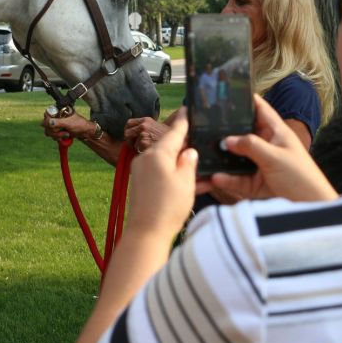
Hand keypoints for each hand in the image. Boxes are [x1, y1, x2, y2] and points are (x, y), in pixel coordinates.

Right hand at [42, 109, 96, 141]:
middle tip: (64, 131)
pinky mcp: (58, 130)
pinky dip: (57, 138)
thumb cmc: (80, 125)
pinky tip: (64, 137)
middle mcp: (56, 116)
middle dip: (55, 131)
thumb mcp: (68, 123)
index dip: (48, 121)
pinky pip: (52, 135)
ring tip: (66, 134)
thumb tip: (46, 123)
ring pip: (48, 131)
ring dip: (57, 135)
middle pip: (46, 124)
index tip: (53, 126)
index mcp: (59, 111)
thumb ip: (58, 122)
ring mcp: (57, 124)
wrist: (85, 132)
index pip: (47, 114)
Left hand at [122, 113, 172, 152]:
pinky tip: (152, 154)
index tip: (131, 137)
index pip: (129, 123)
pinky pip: (138, 151)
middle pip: (127, 133)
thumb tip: (138, 132)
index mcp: (147, 120)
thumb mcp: (159, 127)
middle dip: (129, 141)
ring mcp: (144, 134)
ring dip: (137, 149)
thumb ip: (148, 128)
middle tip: (136, 146)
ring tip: (147, 151)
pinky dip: (143, 154)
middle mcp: (144, 125)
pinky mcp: (145, 144)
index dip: (129, 131)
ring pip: (132, 144)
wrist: (183, 142)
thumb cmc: (171, 138)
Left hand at [125, 109, 197, 239]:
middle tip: (200, 144)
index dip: (183, 121)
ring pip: (166, 163)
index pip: (174, 132)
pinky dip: (174, 177)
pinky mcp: (140, 186)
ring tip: (200, 169)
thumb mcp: (186, 181)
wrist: (146, 234)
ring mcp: (141, 172)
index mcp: (158, 153)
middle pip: (169, 147)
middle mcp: (146, 159)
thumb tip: (189, 151)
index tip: (188, 109)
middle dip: (185, 148)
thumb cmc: (168, 207)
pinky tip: (189, 184)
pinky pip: (160, 175)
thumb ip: (189, 162)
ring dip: (181, 165)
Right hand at [196, 95, 337, 202]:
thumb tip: (227, 139)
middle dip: (226, 130)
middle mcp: (266, 146)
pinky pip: (236, 179)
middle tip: (204, 124)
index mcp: (276, 133)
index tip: (228, 92)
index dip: (247, 100)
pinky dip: (226, 178)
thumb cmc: (300, 176)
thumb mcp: (275, 157)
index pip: (261, 110)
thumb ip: (251, 146)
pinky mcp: (255, 184)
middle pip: (243, 133)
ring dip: (223, 158)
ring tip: (204, 152)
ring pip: (237, 158)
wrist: (310, 206)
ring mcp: (260, 165)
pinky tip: (215, 177)